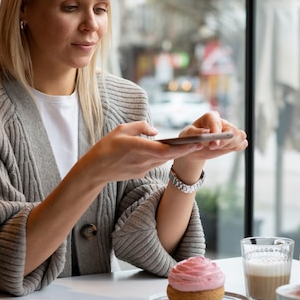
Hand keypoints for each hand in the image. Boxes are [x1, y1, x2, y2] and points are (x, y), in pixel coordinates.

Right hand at [76, 121, 203, 183]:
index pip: (165, 151)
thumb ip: (141, 126)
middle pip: (170, 156)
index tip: (196, 142)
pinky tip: (172, 150)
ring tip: (193, 143)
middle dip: (188, 150)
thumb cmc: (106, 147)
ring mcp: (142, 169)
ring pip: (164, 160)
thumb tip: (156, 131)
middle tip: (204, 142)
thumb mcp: (121, 129)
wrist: (95, 170)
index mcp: (137, 147)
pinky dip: (164, 156)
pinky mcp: (141, 173)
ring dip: (177, 153)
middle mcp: (142, 160)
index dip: (182, 148)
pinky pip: (156, 163)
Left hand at [174, 111, 247, 163]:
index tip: (213, 144)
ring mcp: (230, 130)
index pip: (216, 122)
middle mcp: (223, 122)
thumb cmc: (190, 138)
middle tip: (213, 147)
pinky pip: (243, 143)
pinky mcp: (235, 140)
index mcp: (211, 117)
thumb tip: (207, 133)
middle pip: (232, 130)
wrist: (195, 148)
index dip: (216, 132)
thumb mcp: (187, 135)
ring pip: (240, 136)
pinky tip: (226, 149)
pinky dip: (236, 147)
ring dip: (230, 145)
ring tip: (218, 148)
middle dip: (224, 141)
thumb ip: (195, 133)